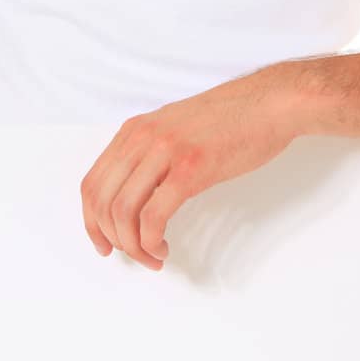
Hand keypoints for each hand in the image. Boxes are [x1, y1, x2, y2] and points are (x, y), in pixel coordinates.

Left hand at [79, 61, 305, 269]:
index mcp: (134, 131)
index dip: (91, 222)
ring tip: (152, 255)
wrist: (268, 105)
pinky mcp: (190, 169)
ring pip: (123, 211)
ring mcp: (164, 152)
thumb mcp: (174, 130)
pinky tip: (164, 248)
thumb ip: (149, 155)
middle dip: (111, 238)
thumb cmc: (230, 120)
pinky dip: (151, 241)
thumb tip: (136, 196)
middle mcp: (142, 139)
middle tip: (131, 255)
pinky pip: (154, 216)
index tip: (104, 244)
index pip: (92, 183)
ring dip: (132, 245)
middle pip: (101, 201)